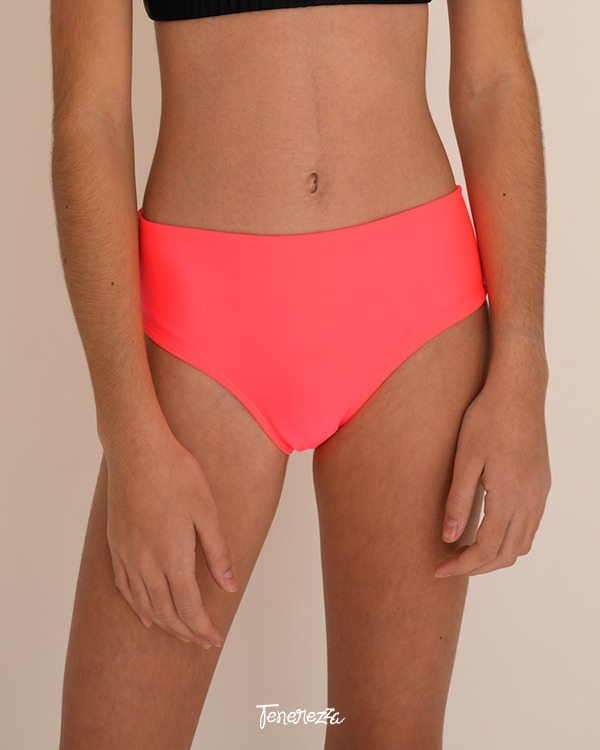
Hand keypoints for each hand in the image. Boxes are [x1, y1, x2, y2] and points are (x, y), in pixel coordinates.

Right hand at [105, 430, 237, 646]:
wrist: (137, 450)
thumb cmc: (178, 475)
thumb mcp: (207, 511)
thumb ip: (217, 552)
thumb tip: (229, 587)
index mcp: (172, 556)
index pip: (189, 608)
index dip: (202, 628)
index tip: (215, 638)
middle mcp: (146, 562)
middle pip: (165, 612)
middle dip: (186, 632)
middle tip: (203, 641)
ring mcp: (127, 554)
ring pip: (143, 604)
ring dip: (163, 624)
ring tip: (180, 633)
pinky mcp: (116, 544)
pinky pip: (125, 586)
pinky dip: (137, 606)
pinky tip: (145, 614)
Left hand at [434, 377, 550, 576]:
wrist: (518, 392)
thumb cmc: (487, 419)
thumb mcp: (465, 460)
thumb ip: (458, 502)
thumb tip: (449, 538)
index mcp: (509, 498)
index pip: (485, 550)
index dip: (461, 566)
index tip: (438, 569)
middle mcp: (529, 501)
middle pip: (506, 555)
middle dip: (476, 567)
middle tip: (448, 565)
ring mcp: (539, 494)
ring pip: (522, 545)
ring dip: (495, 556)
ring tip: (466, 553)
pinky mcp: (541, 485)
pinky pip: (530, 527)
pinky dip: (510, 540)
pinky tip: (489, 531)